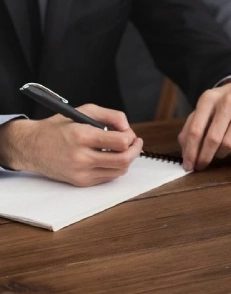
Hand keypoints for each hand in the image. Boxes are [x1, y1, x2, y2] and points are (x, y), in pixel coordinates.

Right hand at [0, 105, 141, 186]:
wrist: (31, 147)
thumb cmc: (58, 127)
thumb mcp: (84, 111)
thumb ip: (111, 116)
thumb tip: (127, 127)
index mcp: (82, 136)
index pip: (120, 142)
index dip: (130, 137)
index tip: (128, 133)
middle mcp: (81, 157)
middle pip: (124, 160)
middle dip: (135, 150)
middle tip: (135, 142)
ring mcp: (80, 172)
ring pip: (119, 171)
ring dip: (127, 159)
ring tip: (124, 149)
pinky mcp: (80, 182)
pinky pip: (108, 178)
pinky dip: (115, 168)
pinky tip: (111, 158)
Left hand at [179, 82, 230, 170]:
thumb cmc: (223, 103)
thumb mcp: (205, 108)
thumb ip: (192, 126)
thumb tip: (186, 151)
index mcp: (208, 98)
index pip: (195, 130)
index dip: (190, 151)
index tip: (188, 165)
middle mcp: (227, 102)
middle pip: (213, 139)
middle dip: (204, 157)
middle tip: (201, 165)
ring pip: (229, 144)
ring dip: (220, 154)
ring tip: (218, 152)